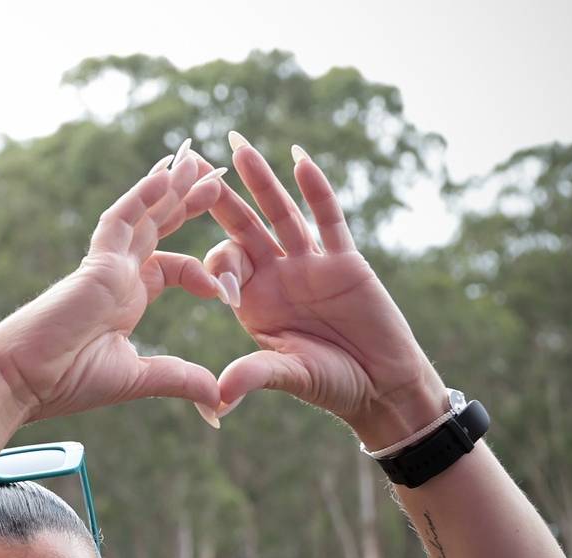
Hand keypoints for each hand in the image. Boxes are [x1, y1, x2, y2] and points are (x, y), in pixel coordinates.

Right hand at [0, 147, 226, 421]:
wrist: (21, 380)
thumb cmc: (65, 382)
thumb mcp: (136, 379)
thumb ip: (178, 379)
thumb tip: (217, 400)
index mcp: (126, 301)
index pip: (171, 267)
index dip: (202, 272)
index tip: (223, 295)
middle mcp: (117, 277)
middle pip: (158, 228)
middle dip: (186, 203)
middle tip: (216, 178)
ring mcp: (105, 266)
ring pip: (143, 215)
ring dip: (170, 188)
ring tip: (198, 161)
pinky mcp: (96, 264)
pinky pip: (121, 219)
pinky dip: (143, 195)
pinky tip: (167, 173)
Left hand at [202, 137, 447, 444]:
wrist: (380, 384)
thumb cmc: (331, 384)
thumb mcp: (290, 377)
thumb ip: (255, 375)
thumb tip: (219, 396)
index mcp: (253, 301)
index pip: (224, 266)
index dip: (217, 265)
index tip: (218, 286)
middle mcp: (275, 275)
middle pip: (242, 227)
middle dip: (218, 197)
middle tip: (191, 163)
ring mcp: (309, 263)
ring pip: (280, 213)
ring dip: (260, 180)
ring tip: (237, 147)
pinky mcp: (345, 260)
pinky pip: (328, 219)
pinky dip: (316, 189)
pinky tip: (299, 158)